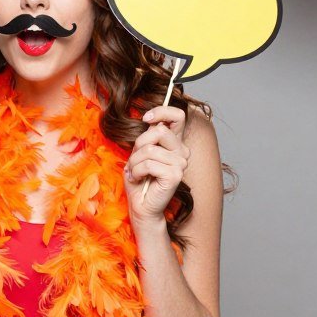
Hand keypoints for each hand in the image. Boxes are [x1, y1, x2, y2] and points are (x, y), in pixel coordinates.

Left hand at [124, 106, 189, 225]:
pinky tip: (138, 179)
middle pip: (159, 131)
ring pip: (150, 149)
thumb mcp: (139, 152)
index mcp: (175, 143)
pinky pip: (149, 164)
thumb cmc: (139, 178)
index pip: (178, 116)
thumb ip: (147, 136)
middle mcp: (182, 152)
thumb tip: (151, 121)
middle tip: (135, 160)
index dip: (162, 111)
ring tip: (135, 172)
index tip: (146, 119)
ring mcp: (181, 164)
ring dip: (135, 162)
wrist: (140, 205)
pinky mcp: (175, 175)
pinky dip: (137, 171)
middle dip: (139, 145)